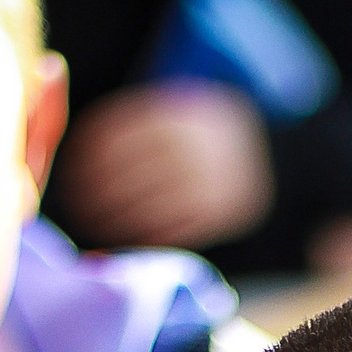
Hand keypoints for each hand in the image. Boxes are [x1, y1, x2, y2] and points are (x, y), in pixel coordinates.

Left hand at [63, 86, 273, 249]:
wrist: (278, 158)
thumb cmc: (213, 136)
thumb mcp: (185, 112)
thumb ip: (146, 123)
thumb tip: (86, 147)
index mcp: (183, 118)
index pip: (125, 135)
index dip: (92, 153)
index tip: (72, 166)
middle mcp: (197, 149)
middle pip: (132, 172)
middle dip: (98, 189)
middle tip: (74, 201)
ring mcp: (211, 184)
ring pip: (151, 205)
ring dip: (116, 218)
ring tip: (92, 223)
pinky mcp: (221, 214)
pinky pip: (174, 229)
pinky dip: (145, 237)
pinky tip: (124, 239)